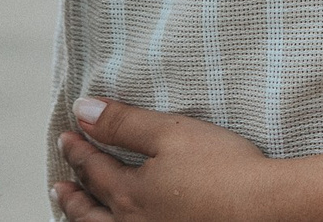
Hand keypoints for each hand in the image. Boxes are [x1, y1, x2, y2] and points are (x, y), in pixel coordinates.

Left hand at [55, 97, 280, 221]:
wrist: (265, 209)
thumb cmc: (222, 170)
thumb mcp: (171, 133)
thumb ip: (124, 123)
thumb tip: (83, 110)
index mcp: (129, 193)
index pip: (93, 168)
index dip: (78, 149)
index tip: (66, 136)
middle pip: (91, 210)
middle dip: (72, 195)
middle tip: (58, 185)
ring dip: (86, 220)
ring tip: (76, 215)